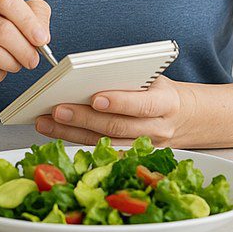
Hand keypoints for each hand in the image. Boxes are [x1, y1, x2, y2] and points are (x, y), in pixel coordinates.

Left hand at [34, 76, 195, 146]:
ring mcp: (145, 148)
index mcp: (165, 103)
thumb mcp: (154, 78)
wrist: (185, 117)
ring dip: (72, 133)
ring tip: (47, 122)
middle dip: (84, 118)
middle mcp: (156, 128)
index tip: (95, 97)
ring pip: (105, 143)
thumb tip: (90, 72)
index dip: (119, 102)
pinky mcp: (132, 158)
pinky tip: (57, 134)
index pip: (141, 104)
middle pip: (117, 127)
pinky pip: (103, 154)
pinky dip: (78, 143)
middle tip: (58, 109)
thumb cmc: (161, 91)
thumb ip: (129, 78)